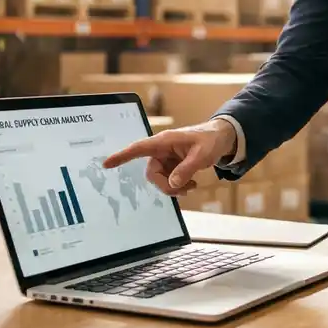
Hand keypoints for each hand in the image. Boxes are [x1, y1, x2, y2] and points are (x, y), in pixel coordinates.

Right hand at [101, 119, 236, 195]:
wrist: (221, 138)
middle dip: (166, 185)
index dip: (122, 156)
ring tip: (192, 186)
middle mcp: (161, 150)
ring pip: (160, 179)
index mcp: (164, 141)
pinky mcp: (172, 165)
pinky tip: (191, 185)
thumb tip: (172, 183)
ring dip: (174, 187)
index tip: (106, 164)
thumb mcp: (202, 154)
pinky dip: (178, 186)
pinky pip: (168, 180)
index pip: (138, 148)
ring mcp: (166, 158)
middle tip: (184, 190)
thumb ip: (187, 169)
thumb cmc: (211, 139)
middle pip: (152, 173)